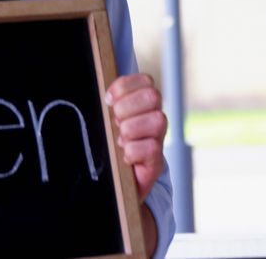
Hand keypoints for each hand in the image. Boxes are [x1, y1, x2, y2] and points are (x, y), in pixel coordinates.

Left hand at [105, 73, 166, 201]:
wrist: (116, 185)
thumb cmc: (110, 147)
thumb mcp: (107, 121)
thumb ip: (110, 105)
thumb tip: (106, 97)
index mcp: (144, 104)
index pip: (145, 81)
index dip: (125, 87)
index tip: (108, 100)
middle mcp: (156, 118)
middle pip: (153, 95)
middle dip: (128, 107)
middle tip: (116, 122)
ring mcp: (159, 139)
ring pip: (157, 120)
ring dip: (131, 130)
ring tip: (120, 140)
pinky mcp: (157, 162)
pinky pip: (151, 147)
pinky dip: (132, 151)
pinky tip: (125, 156)